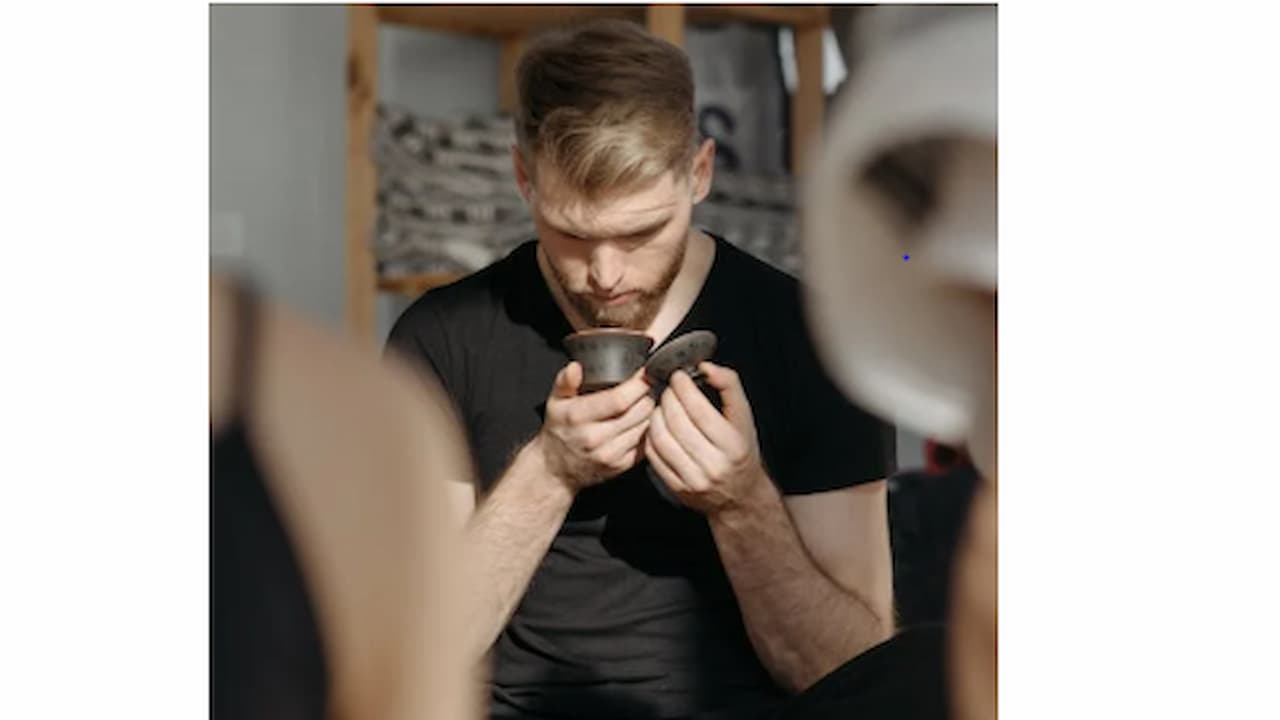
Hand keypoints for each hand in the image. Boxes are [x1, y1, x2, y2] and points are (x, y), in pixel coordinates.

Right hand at [537, 361, 654, 491]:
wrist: (555, 467)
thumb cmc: (558, 429)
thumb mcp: (555, 401)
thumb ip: (565, 381)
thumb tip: (575, 368)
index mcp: (578, 417)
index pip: (619, 399)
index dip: (638, 384)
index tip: (644, 374)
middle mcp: (594, 438)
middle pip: (638, 411)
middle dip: (647, 395)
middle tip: (645, 387)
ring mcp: (610, 455)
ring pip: (646, 426)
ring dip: (650, 412)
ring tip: (642, 403)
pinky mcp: (621, 465)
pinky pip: (645, 442)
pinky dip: (647, 429)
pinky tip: (639, 422)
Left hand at [645, 362, 768, 514]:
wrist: (740, 495)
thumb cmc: (741, 451)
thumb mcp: (744, 416)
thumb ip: (729, 386)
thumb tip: (705, 367)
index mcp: (732, 445)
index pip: (699, 411)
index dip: (683, 388)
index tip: (678, 376)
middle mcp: (713, 465)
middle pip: (677, 423)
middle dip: (668, 398)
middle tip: (669, 388)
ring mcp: (693, 479)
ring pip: (661, 438)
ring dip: (655, 415)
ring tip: (662, 405)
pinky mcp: (677, 488)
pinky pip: (654, 456)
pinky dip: (651, 436)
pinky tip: (658, 426)